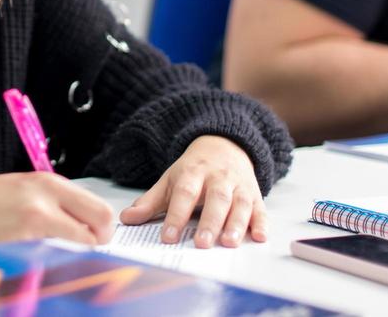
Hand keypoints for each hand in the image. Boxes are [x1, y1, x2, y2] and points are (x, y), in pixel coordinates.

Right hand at [0, 173, 114, 250]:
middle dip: (99, 241)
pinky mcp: (26, 234)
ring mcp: (38, 213)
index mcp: (46, 181)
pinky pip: (63, 252)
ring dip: (80, 252)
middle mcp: (47, 192)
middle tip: (82, 251)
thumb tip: (77, 226)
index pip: (97, 205)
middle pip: (102, 220)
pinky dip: (61, 261)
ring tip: (56, 257)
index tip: (88, 238)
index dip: (97, 227)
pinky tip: (41, 261)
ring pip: (88, 240)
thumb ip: (48, 204)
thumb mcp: (17, 193)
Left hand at [118, 135, 265, 247]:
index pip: (184, 193)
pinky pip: (260, 208)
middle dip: (209, 221)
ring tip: (228, 243)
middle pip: (215, 198)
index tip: (169, 237)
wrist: (224, 145)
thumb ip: (150, 202)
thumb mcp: (170, 180)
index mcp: (192, 172)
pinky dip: (262, 223)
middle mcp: (218, 177)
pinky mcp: (255, 193)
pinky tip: (259, 236)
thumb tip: (126, 219)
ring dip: (236, 224)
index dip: (176, 215)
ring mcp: (239, 185)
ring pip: (239, 203)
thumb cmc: (193, 169)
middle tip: (201, 243)